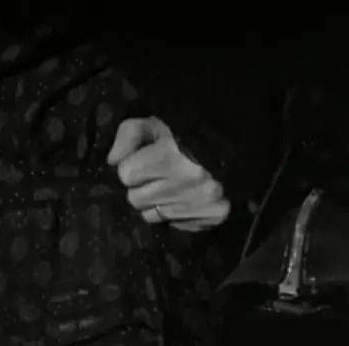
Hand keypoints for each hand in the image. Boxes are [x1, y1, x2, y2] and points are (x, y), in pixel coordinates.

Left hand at [107, 116, 230, 232]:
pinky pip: (177, 225)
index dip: (132, 166)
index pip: (126, 174)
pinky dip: (177, 215)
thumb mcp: (155, 123)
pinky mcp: (214, 217)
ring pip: (153, 216)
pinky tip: (186, 199)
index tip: (144, 160)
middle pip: (136, 199)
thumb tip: (112, 161)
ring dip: (156, 202)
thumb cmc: (189, 133)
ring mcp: (200, 204)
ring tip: (170, 187)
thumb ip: (128, 136)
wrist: (236, 147)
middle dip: (141, 187)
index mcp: (169, 156)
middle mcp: (184, 184)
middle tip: (156, 175)